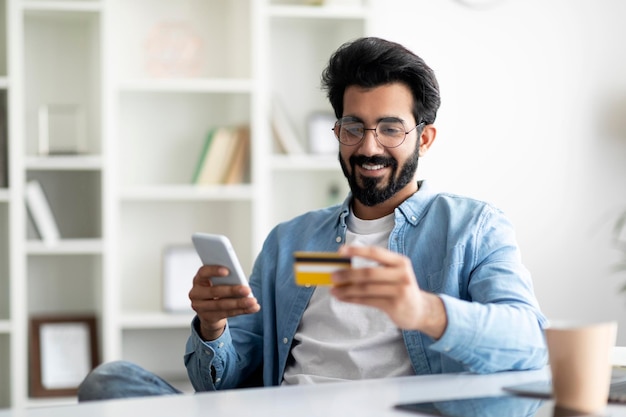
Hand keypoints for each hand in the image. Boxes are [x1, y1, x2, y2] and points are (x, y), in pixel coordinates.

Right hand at [189, 265, 259, 340]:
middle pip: (214, 291)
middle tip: (247, 289)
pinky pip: (227, 314)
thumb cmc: (216, 292)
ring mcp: (200, 307)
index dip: (214, 271)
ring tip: (253, 301)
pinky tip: (252, 308)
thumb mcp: (218, 283)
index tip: (227, 271)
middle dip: (232, 290)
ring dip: (240, 303)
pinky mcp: (208, 318)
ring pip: (221, 305)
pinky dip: (242, 310)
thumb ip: (225, 279)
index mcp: (198, 280)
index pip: (203, 272)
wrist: (209, 312)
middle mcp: (195, 293)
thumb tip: (240, 278)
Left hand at [330, 245, 446, 338]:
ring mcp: (399, 290)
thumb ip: (376, 268)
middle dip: (348, 274)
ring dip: (347, 289)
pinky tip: (343, 298)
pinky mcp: (395, 305)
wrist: (420, 310)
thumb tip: (345, 267)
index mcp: (400, 262)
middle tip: (333, 275)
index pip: (376, 252)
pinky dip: (352, 299)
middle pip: (369, 273)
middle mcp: (402, 274)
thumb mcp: (395, 274)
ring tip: (334, 290)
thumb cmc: (400, 288)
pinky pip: (368, 301)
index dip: (357, 251)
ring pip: (366, 289)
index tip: (340, 252)